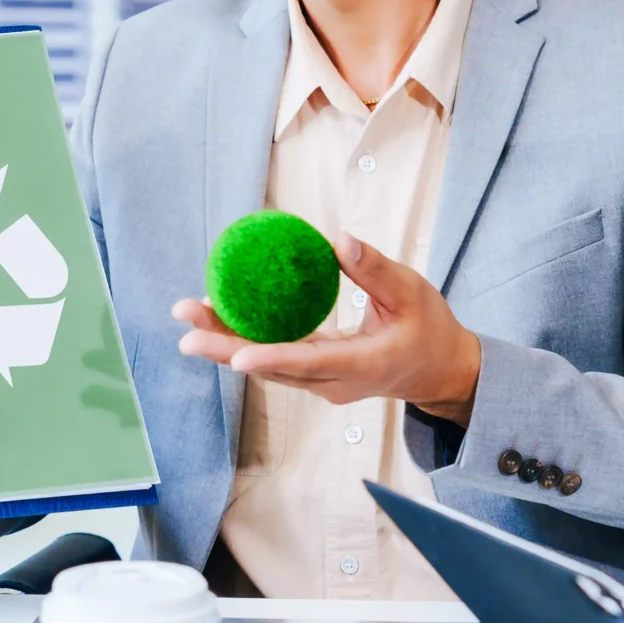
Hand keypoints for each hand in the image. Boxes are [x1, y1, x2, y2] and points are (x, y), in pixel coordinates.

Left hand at [175, 235, 482, 424]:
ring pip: (266, 365)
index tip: (238, 355)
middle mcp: (333, 382)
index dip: (273, 359)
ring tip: (188, 317)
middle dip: (225, 350)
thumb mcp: (412, 293)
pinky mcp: (313, 374)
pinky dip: (244, 338)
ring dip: (225, 343)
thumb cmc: (429, 329)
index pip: (311, 364)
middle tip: (185, 331)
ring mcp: (320, 382)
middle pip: (272, 368)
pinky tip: (218, 314)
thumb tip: (338, 240)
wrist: (438, 371)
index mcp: (362, 365)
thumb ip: (376, 270)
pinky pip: (273, 357)